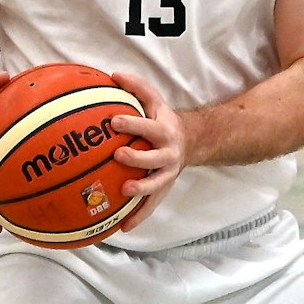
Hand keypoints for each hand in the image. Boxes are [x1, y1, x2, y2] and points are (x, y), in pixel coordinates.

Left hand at [108, 70, 187, 232]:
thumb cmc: (162, 119)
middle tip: (118, 155)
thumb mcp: (154, 100)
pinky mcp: (163, 189)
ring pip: (156, 185)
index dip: (134, 124)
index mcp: (165, 131)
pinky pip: (151, 206)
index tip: (114, 121)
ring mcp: (167, 174)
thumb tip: (112, 75)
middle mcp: (169, 154)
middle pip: (155, 158)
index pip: (149, 127)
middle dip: (138, 157)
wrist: (190, 142)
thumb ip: (136, 87)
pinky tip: (122, 228)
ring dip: (141, 190)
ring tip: (124, 192)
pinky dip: (138, 217)